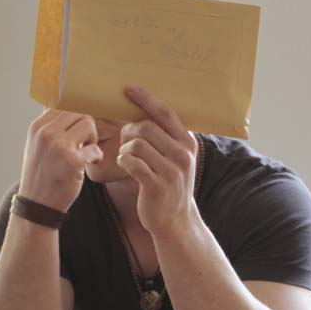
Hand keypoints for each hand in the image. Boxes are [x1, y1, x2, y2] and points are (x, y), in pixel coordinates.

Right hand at [18, 109, 102, 212]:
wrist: (37, 204)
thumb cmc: (41, 173)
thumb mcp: (36, 145)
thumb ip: (47, 124)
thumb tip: (53, 97)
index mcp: (38, 127)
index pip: (64, 105)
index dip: (76, 117)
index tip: (79, 130)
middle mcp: (46, 133)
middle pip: (79, 112)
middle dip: (86, 127)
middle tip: (83, 143)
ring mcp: (58, 146)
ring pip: (89, 124)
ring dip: (92, 139)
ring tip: (86, 152)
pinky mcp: (72, 161)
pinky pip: (95, 148)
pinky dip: (96, 156)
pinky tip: (90, 163)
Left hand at [117, 85, 198, 236]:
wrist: (175, 220)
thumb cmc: (169, 183)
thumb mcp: (175, 158)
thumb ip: (165, 137)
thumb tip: (140, 110)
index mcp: (187, 142)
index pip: (165, 113)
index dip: (146, 98)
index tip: (129, 89)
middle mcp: (183, 154)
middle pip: (146, 127)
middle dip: (129, 131)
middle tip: (126, 142)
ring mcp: (172, 171)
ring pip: (137, 144)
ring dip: (125, 149)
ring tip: (127, 157)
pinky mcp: (158, 185)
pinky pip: (131, 163)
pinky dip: (123, 161)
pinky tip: (126, 166)